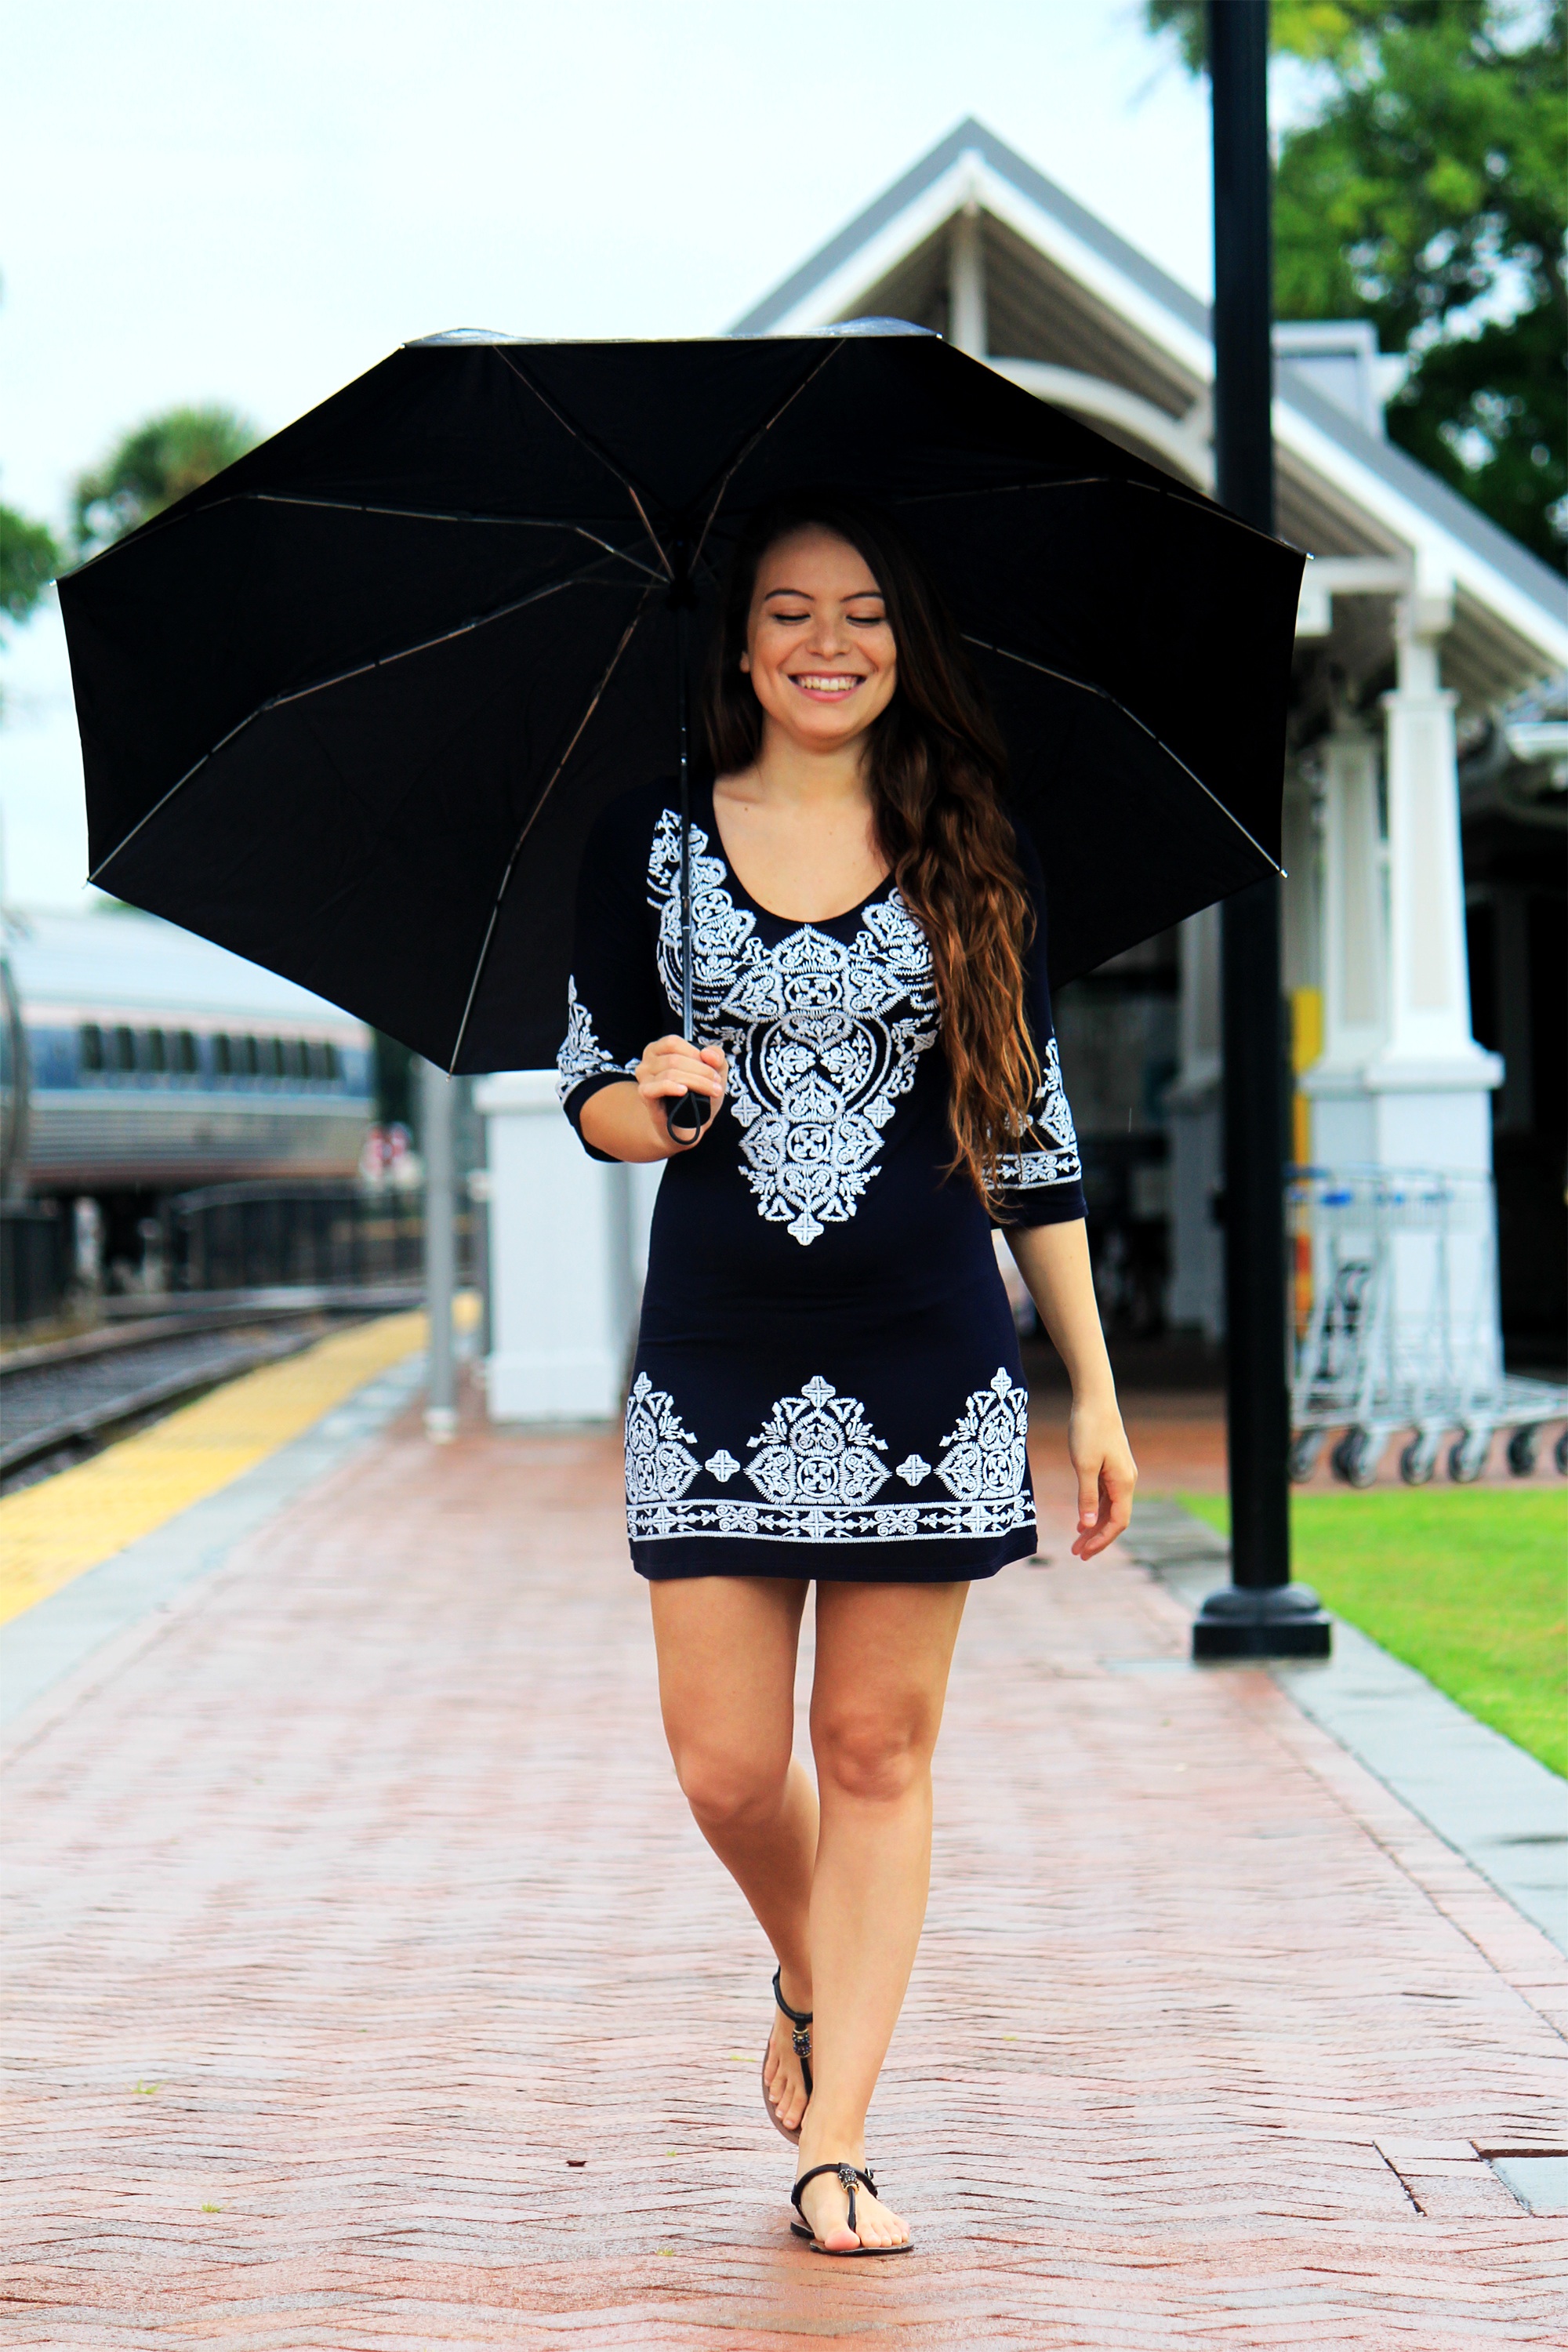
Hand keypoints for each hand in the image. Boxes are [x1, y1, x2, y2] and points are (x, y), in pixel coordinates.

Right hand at [636, 1036, 726, 1144]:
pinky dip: (672, 1087)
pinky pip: (656, 1087)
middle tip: (717, 1084)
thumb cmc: (697, 1095)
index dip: (695, 1053)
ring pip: (670, 1073)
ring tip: (713, 1091)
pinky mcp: (645, 1096)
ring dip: (697, 1082)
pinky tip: (684, 1091)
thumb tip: (707, 1054)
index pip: (673, 1042)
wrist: (687, 1126)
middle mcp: (646, 1063)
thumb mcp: (713, 1072)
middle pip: (674, 1059)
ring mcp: (644, 1080)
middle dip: (702, 1071)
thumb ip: (717, 1057)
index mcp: (658, 1050)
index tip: (712, 1068)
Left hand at [1067, 1394, 1136, 1558]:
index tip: (1084, 1552)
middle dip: (1097, 1537)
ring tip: (1076, 1541)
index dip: (1102, 1540)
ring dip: (1094, 1525)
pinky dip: (1094, 1509)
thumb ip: (1087, 1496)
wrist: (1094, 1400)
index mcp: (1123, 1483)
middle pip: (1115, 1518)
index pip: (1118, 1522)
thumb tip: (1088, 1524)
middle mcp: (1126, 1481)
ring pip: (1109, 1508)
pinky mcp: (1111, 1467)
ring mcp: (1120, 1473)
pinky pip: (1106, 1496)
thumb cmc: (1088, 1430)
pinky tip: (1082, 1519)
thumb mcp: (1084, 1465)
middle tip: (1077, 1553)